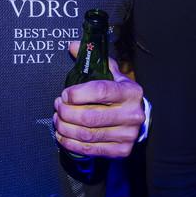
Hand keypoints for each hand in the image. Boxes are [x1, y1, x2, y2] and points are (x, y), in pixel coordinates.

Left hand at [54, 41, 144, 158]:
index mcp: (131, 91)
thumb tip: (73, 45)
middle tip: (57, 106)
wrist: (138, 117)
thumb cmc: (119, 93)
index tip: (65, 94)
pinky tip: (63, 135)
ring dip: (65, 128)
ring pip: (87, 134)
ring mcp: (128, 134)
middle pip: (90, 116)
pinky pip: (90, 150)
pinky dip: (71, 143)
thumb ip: (93, 59)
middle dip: (66, 112)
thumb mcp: (111, 73)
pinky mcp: (121, 151)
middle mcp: (132, 114)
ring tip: (58, 119)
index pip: (100, 91)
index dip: (77, 93)